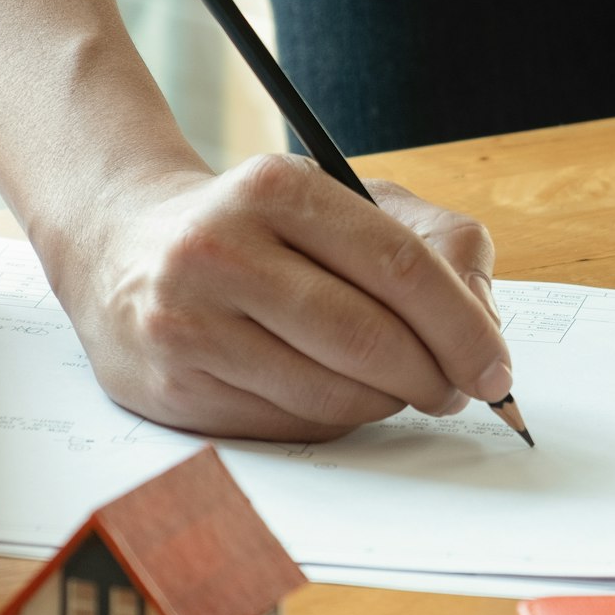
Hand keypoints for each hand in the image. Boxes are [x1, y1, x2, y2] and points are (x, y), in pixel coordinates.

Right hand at [48, 154, 512, 440]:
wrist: (118, 246)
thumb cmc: (255, 229)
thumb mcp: (341, 201)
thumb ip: (434, 244)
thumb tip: (486, 324)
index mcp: (277, 188)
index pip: (399, 266)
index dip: (462, 328)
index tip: (495, 367)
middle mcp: (221, 250)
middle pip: (367, 338)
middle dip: (433, 377)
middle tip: (457, 391)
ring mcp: (187, 321)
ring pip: (331, 393)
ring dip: (386, 404)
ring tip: (397, 389)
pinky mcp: (170, 386)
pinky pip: (288, 426)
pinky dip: (334, 421)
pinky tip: (334, 395)